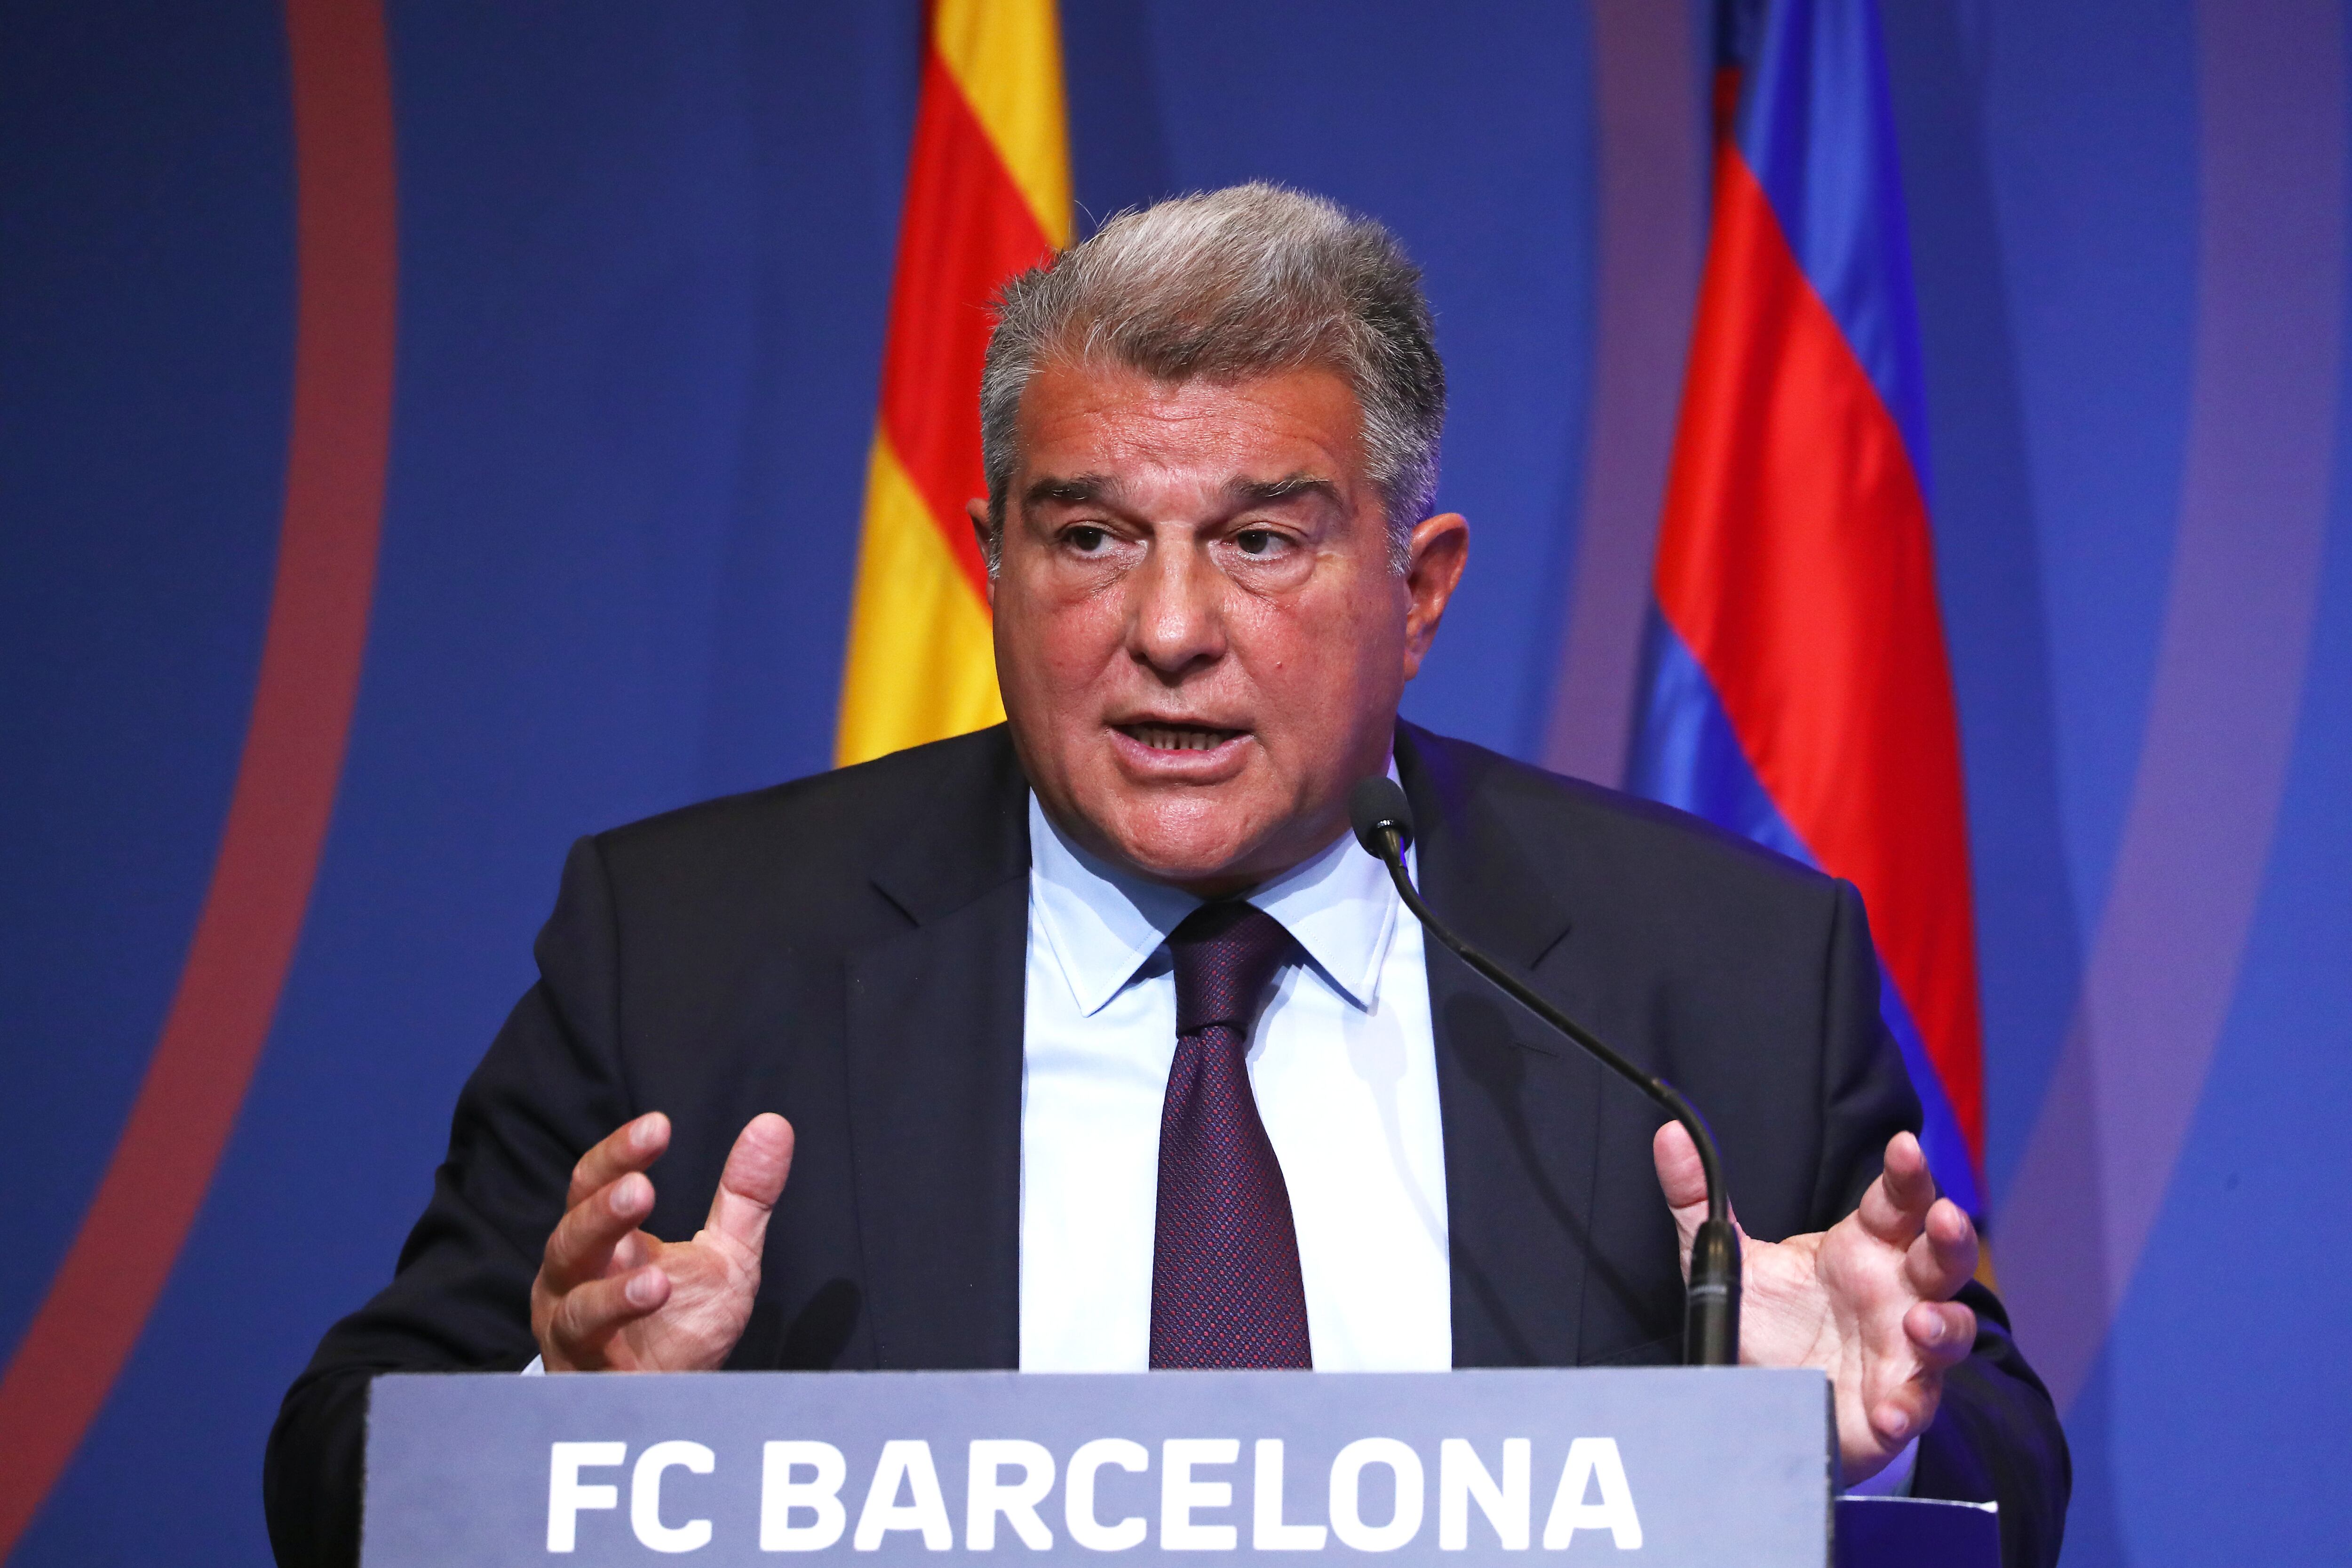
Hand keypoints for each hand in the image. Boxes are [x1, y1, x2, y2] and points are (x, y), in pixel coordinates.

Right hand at [531, 1111, 794, 1371]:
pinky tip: (652, 1304)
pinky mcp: (585, 1380)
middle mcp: (573, 1281)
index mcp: (602, 1242)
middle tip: (642, 1189)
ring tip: (657, 1279)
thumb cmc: (684, 1324)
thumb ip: (745, 1196)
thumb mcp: (726, 1255)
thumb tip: (774, 1123)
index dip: (619, 1154)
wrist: (670, 1405)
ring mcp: (571, 1332)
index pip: (595, 1185)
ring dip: (613, 1289)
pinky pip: (590, 1354)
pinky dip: (616, 1330)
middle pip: (571, 1237)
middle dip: (603, 1213)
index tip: (659, 1126)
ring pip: (573, 1303)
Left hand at [1653, 1124, 1977, 1485]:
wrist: (1776, 1396)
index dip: (1907, 1173)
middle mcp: (1896, 1292)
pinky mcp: (1896, 1401)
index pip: (1897, 1201)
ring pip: (1949, 1328)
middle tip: (1944, 1217)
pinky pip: (1915, 1404)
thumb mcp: (1729, 1258)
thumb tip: (1668, 1134)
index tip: (1905, 1146)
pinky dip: (1908, 1407)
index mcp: (1864, 1247)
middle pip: (1941, 1257)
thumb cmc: (1773, 1319)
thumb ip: (1700, 1200)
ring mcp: (1904, 1348)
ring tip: (1918, 1321)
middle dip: (1951, 1237)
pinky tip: (1890, 1411)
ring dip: (1944, 1323)